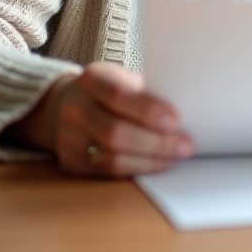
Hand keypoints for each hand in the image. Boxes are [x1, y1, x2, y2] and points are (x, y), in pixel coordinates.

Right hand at [7, 62, 193, 177]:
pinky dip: (137, 170)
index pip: (118, 95)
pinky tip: (156, 164)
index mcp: (91, 79)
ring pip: (112, 158)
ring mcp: (69, 137)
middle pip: (115, 132)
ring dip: (150, 161)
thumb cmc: (107, 91)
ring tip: (174, 157)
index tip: (176, 120)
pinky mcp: (72, 162)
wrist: (66, 105)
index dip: (148, 111)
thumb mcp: (122, 78)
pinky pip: (108, 172)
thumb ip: (145, 92)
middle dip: (155, 142)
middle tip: (185, 145)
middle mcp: (75, 108)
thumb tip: (185, 112)